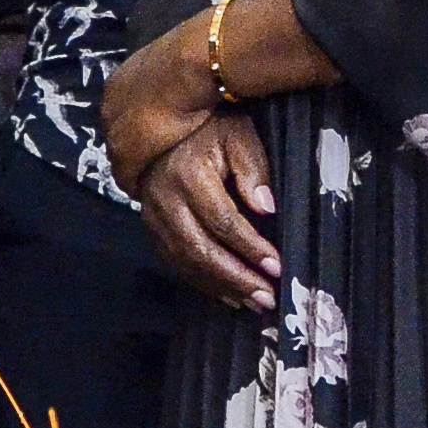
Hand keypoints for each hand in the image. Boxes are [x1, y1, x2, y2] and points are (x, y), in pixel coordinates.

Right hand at [135, 109, 278, 313]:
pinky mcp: (151, 228)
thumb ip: (253, 169)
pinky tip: (228, 294)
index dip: (251, 247)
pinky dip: (202, 282)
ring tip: (253, 302)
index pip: (223, 221)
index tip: (276, 266)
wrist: (157, 124)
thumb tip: (267, 207)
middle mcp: (167, 201)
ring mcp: (154, 217)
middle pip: (202, 250)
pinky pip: (175, 263)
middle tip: (267, 297)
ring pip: (186, 262)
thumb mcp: (237, 135)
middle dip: (237, 278)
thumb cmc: (208, 129)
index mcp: (190, 176)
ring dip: (222, 287)